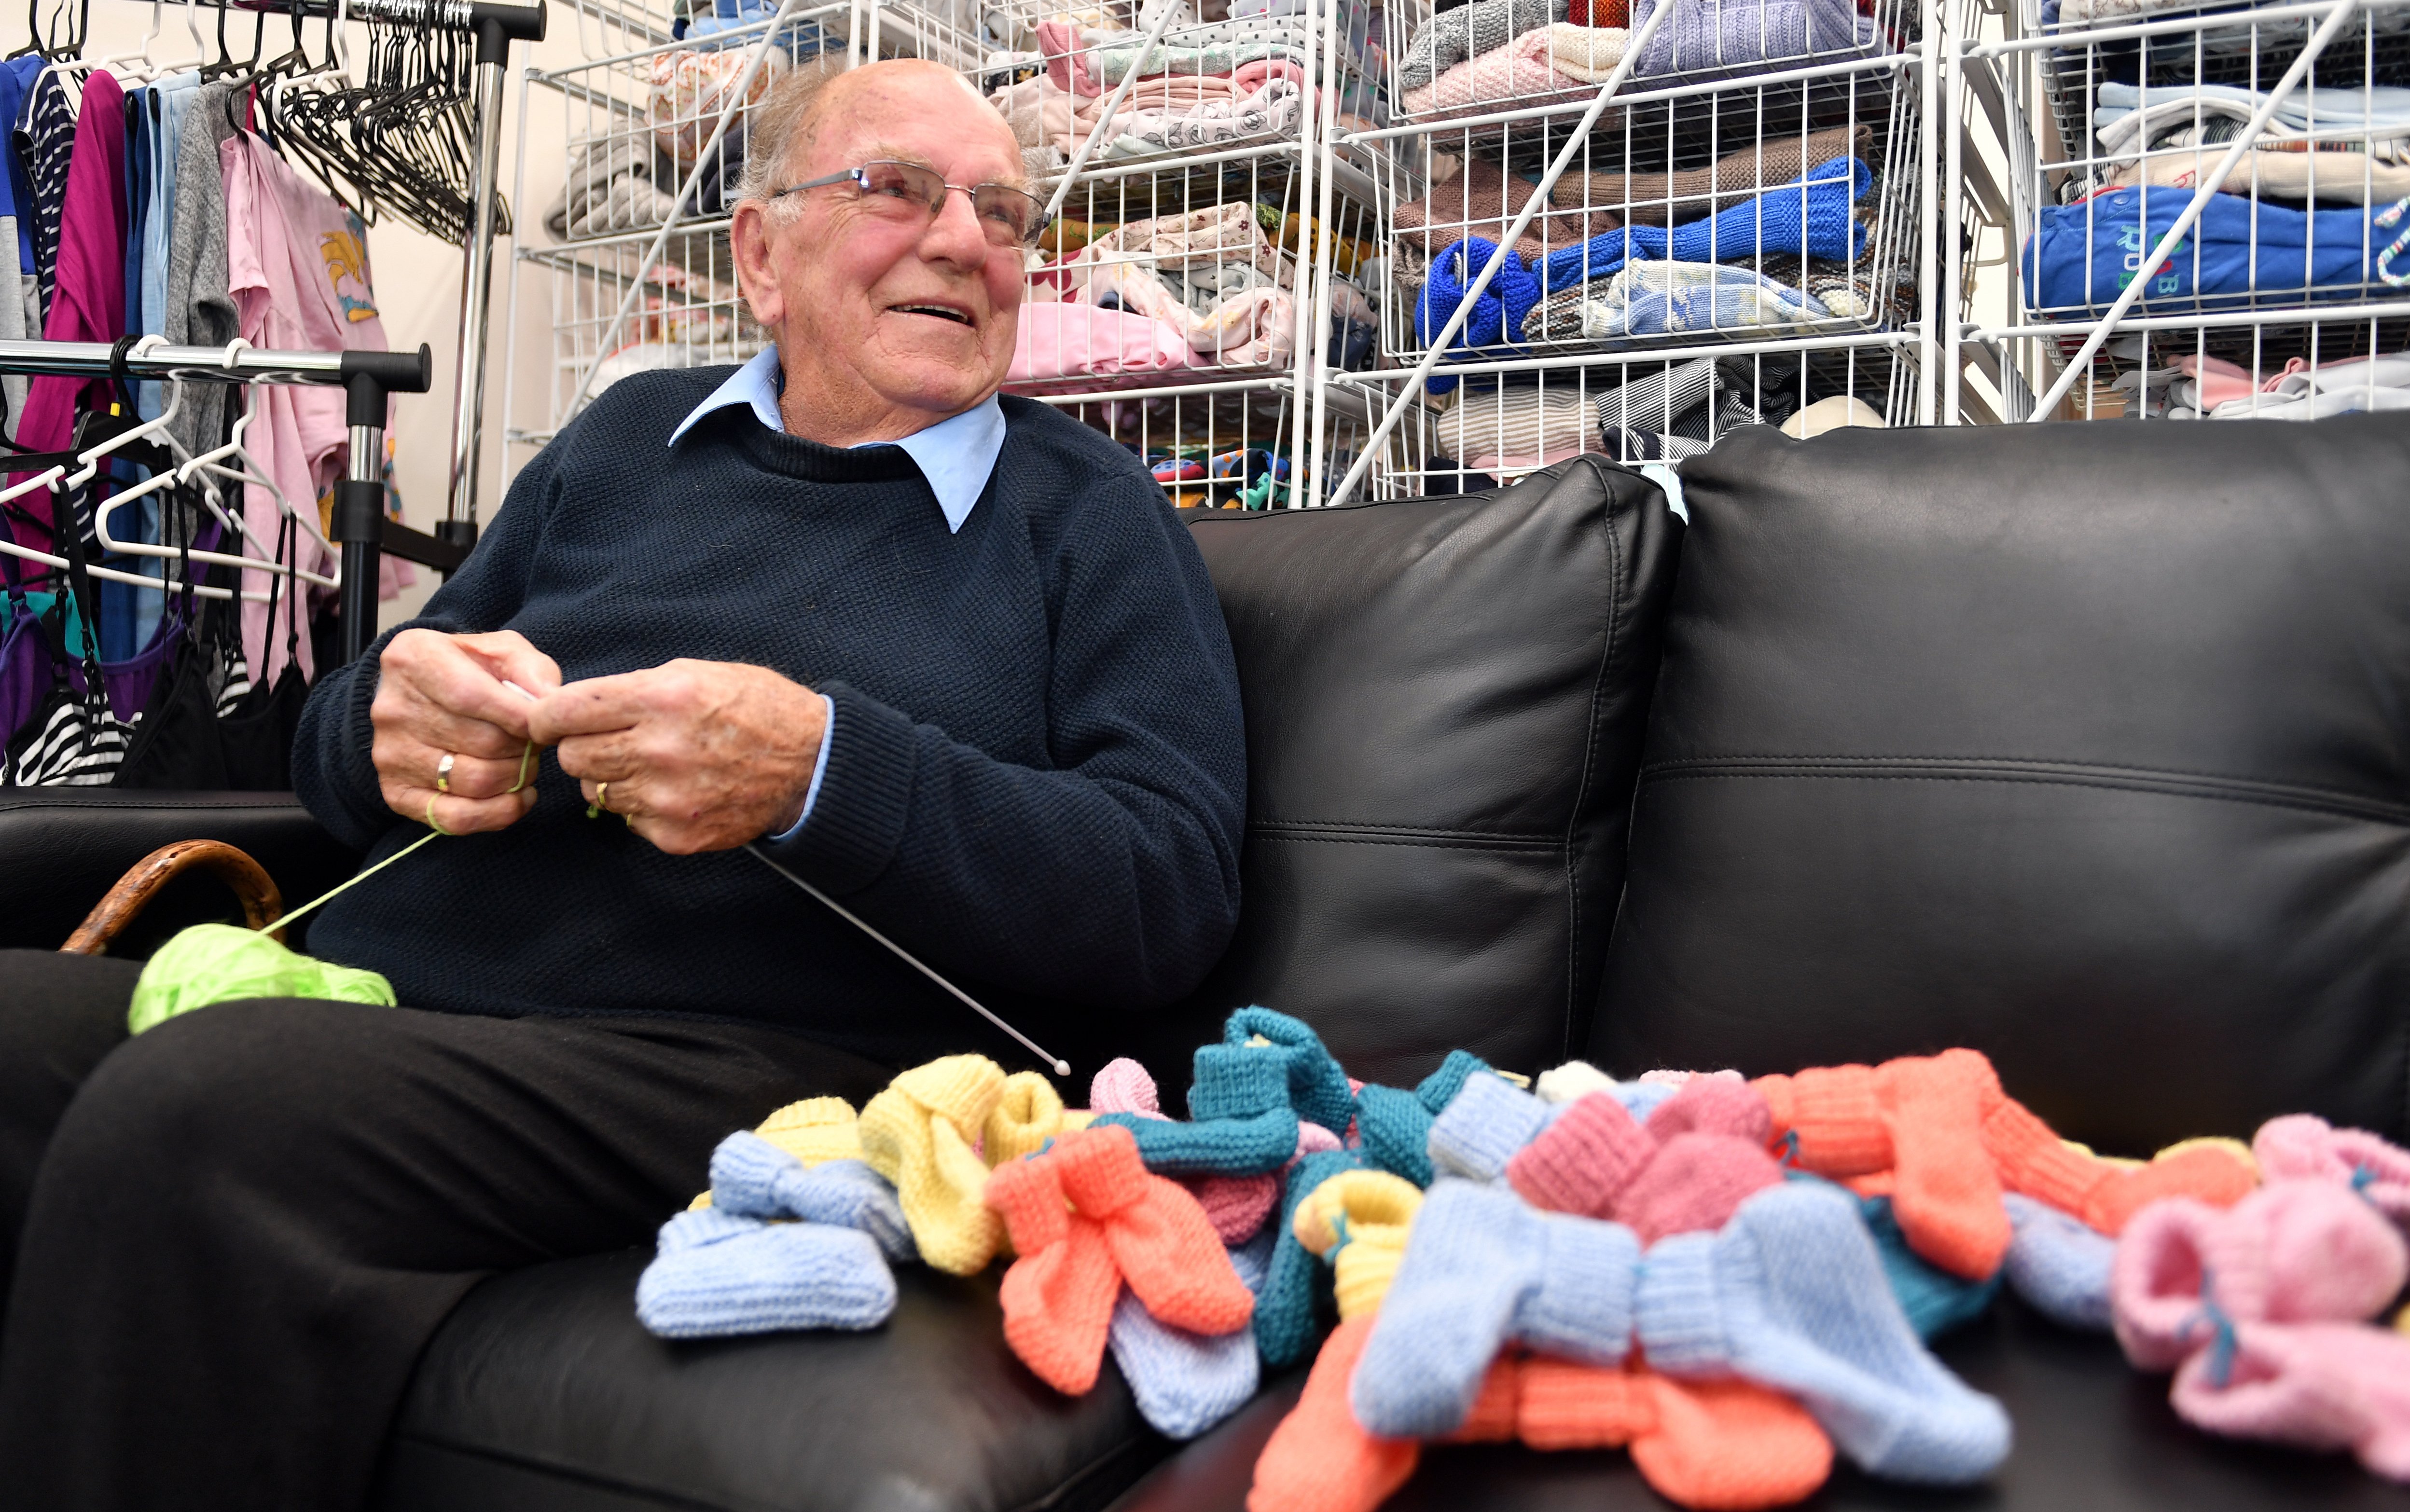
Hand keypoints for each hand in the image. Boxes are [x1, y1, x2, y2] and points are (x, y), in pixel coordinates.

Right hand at [371, 629, 562, 833]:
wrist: (422, 693)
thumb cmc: (470, 669)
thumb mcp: (502, 651)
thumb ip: (530, 670)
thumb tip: (549, 703)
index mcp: (412, 659)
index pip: (471, 696)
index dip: (519, 716)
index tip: (546, 725)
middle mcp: (393, 708)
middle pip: (482, 743)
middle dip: (524, 747)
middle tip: (536, 742)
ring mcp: (390, 754)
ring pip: (476, 782)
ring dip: (517, 777)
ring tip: (525, 762)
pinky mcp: (396, 792)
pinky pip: (456, 818)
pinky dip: (500, 813)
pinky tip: (518, 796)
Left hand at [526, 659, 829, 854]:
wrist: (811, 764)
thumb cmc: (754, 709)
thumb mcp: (694, 674)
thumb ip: (631, 689)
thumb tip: (571, 709)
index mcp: (661, 699)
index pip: (564, 713)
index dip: (546, 717)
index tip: (548, 721)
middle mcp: (659, 750)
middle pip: (572, 757)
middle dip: (583, 746)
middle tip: (612, 740)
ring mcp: (667, 799)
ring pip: (596, 793)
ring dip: (612, 778)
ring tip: (651, 764)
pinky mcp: (677, 835)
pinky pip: (628, 820)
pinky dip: (642, 807)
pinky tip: (675, 790)